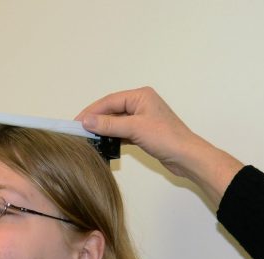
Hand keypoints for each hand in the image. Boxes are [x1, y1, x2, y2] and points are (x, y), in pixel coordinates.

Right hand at [77, 87, 243, 204]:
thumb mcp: (135, 129)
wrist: (187, 157)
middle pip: (112, 110)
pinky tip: (104, 143)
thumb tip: (87, 120)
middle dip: (96, 119)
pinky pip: (123, 132)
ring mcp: (143, 119)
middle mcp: (142, 104)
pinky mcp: (145, 133)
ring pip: (117, 122)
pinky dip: (113, 137)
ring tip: (88, 137)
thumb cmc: (167, 138)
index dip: (92, 111)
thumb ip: (109, 124)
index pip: (110, 100)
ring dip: (104, 129)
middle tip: (79, 130)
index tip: (76, 121)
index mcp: (141, 95)